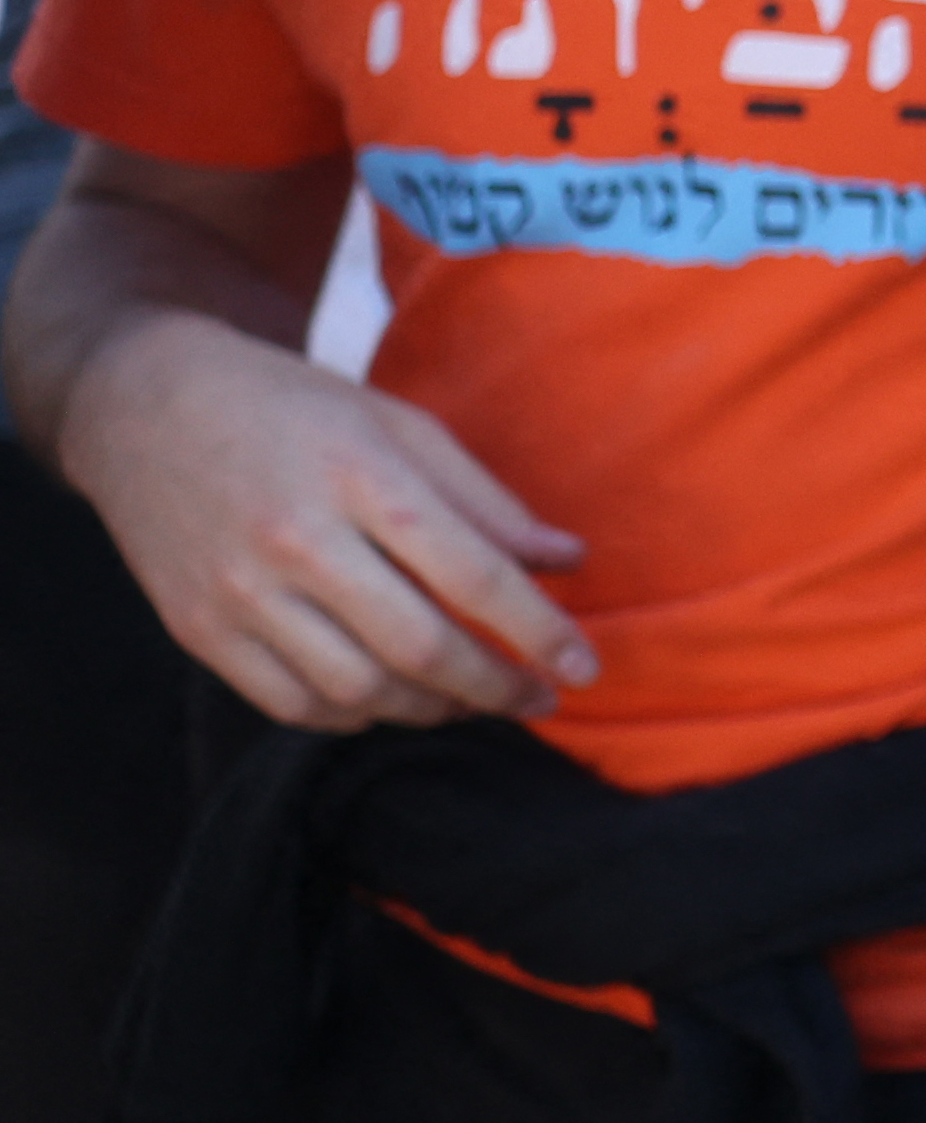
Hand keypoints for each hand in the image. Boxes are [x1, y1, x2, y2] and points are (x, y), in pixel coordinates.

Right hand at [52, 307, 595, 725]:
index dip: (539, 632)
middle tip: (537, 701)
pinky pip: (289, 703)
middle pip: (418, 647)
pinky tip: (389, 699)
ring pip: (356, 689)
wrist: (145, 406)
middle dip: (494, 688)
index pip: (473, 574)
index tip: (584, 669)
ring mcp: (239, 592)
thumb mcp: (398, 425)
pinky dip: (353, 715)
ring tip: (469, 699)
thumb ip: (484, 500)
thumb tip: (568, 561)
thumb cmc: (292, 408)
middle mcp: (296, 541)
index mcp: (361, 477)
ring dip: (429, 708)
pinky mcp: (197, 629)